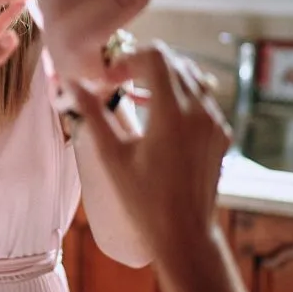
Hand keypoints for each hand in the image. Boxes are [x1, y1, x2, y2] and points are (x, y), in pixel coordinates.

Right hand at [68, 43, 231, 254]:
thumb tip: (71, 83)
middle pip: (174, 61)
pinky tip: (159, 119)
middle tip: (119, 84)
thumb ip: (92, 113)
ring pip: (191, 77)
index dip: (128, 59)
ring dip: (162, 79)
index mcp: (173, 112)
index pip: (156, 57)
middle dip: (144, 65)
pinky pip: (203, 100)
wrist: (183, 235)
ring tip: (138, 98)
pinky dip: (180, 97)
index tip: (110, 79)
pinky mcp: (221, 136)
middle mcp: (201, 111)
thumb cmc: (142, 199)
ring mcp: (215, 123)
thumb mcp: (111, 155)